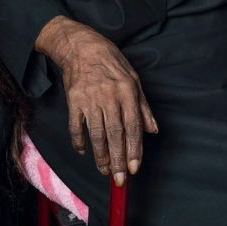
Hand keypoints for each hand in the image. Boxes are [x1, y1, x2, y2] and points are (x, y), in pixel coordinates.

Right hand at [35, 16, 157, 184]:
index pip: (133, 126)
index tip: (134, 167)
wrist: (81, 46)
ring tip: (105, 170)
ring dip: (100, 155)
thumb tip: (153, 130)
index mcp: (126, 91)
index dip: (134, 149)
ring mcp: (89, 98)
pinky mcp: (73, 100)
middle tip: (119, 179)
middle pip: (115, 134)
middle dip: (118, 159)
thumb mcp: (133, 78)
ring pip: (96, 134)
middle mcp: (109, 96)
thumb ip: (143, 107)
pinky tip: (83, 151)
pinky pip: (75, 126)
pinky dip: (79, 141)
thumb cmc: (110, 61)